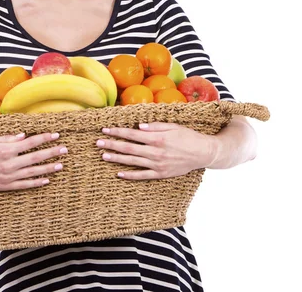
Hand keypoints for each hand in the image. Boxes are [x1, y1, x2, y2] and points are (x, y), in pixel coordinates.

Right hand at [0, 132, 66, 190]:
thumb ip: (8, 138)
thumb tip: (24, 135)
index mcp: (6, 150)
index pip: (30, 143)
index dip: (44, 138)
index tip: (56, 135)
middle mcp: (9, 164)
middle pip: (35, 157)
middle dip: (51, 153)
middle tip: (65, 150)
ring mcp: (8, 176)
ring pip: (33, 172)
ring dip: (48, 168)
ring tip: (60, 165)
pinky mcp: (5, 186)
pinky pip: (24, 185)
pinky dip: (36, 183)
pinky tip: (46, 180)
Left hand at [96, 122, 216, 179]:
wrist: (203, 153)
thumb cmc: (188, 136)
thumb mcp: (173, 126)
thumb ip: (155, 126)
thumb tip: (139, 126)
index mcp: (157, 138)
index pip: (132, 134)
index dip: (117, 132)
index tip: (105, 130)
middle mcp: (155, 152)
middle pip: (129, 148)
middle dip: (112, 144)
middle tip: (98, 142)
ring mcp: (157, 164)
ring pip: (132, 161)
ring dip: (117, 158)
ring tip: (103, 155)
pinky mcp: (161, 174)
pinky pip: (142, 176)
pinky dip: (130, 175)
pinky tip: (119, 174)